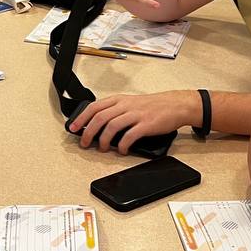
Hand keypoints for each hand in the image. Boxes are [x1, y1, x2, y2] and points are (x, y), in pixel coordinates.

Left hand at [68, 91, 196, 153]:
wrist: (176, 104)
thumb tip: (97, 126)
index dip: (82, 118)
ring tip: (102, 149)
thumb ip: (116, 111)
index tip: (73, 128)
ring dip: (103, 140)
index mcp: (120, 99)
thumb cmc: (153, 106)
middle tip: (85, 144)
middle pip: (100, 118)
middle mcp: (125, 105)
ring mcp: (136, 114)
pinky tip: (121, 150)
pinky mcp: (146, 124)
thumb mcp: (131, 103)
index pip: (94, 107)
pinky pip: (129, 136)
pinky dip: (122, 145)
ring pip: (112, 126)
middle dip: (89, 132)